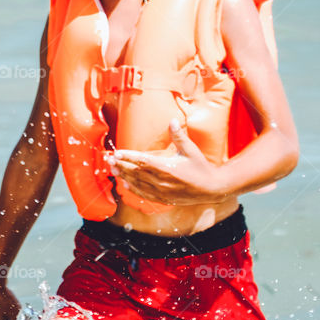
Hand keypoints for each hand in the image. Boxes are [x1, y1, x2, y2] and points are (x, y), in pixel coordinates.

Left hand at [107, 119, 227, 204]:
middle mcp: (162, 181)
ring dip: (124, 176)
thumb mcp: (191, 150)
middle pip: (136, 172)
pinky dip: (133, 188)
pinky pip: (144, 194)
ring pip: (138, 183)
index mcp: (168, 167)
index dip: (128, 157)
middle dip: (121, 165)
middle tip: (108, 159)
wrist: (211, 189)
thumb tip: (172, 120)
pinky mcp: (163, 198)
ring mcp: (162, 191)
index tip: (117, 152)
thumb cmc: (201, 167)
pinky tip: (125, 183)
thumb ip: (179, 136)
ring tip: (112, 169)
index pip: (143, 161)